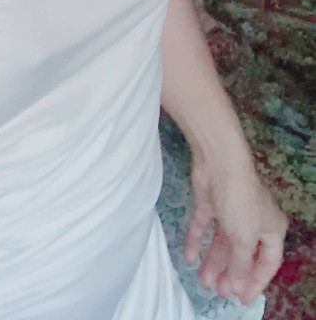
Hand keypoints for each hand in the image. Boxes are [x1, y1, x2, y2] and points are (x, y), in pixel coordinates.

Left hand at [183, 145, 288, 305]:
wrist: (218, 161)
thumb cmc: (240, 200)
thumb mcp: (244, 238)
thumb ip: (240, 264)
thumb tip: (237, 285)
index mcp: (271, 228)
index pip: (267, 262)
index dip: (256, 282)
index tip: (243, 299)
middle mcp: (253, 219)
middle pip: (242, 253)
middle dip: (230, 273)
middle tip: (218, 291)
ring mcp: (230, 209)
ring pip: (222, 241)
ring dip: (213, 262)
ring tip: (203, 282)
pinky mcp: (210, 201)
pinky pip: (204, 226)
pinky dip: (196, 241)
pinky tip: (189, 258)